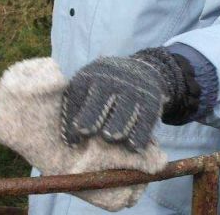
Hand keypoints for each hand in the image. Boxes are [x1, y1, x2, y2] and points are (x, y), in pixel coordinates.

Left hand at [62, 45, 200, 152]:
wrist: (141, 71)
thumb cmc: (104, 88)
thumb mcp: (89, 87)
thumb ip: (78, 107)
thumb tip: (69, 143)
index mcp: (90, 76)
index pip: (77, 93)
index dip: (71, 115)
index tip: (69, 139)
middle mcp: (111, 80)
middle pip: (100, 97)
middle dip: (92, 114)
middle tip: (84, 131)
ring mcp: (132, 90)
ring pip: (124, 109)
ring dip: (117, 124)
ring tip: (110, 138)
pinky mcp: (150, 101)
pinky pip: (145, 119)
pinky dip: (140, 134)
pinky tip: (134, 147)